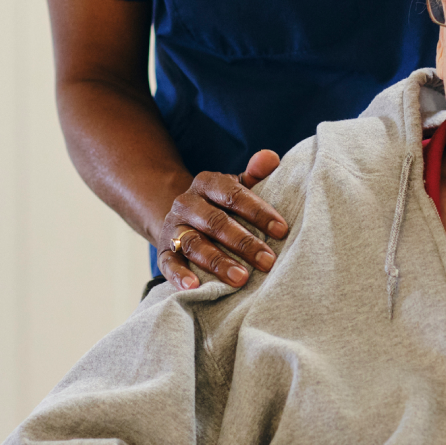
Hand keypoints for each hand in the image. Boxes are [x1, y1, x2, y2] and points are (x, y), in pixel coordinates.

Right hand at [158, 149, 287, 290]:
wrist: (184, 219)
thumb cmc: (222, 205)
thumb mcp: (237, 187)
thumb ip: (255, 174)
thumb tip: (270, 157)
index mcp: (207, 183)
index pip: (233, 194)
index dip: (258, 212)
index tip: (281, 230)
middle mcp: (187, 203)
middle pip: (215, 222)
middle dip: (244, 242)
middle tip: (268, 261)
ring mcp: (174, 228)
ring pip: (194, 243)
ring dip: (218, 262)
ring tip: (241, 278)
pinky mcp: (163, 251)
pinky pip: (168, 263)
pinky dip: (179, 275)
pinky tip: (194, 287)